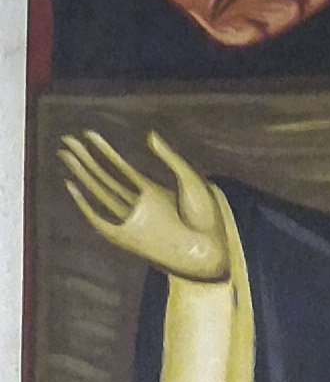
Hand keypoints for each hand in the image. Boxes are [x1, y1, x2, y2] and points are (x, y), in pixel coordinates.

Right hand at [59, 131, 230, 282]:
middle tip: (66, 141)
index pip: (120, 168)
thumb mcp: (190, 180)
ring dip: (82, 173)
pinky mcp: (129, 234)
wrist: (213, 246)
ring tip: (65, 154)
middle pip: (105, 178)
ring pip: (100, 192)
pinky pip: (101, 219)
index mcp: (152, 190)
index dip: (104, 151)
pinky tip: (72, 186)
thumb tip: (149, 134)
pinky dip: (85, 204)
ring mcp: (134, 219)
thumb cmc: (207, 216)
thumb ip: (170, 157)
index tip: (88, 134)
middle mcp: (139, 204)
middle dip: (85, 159)